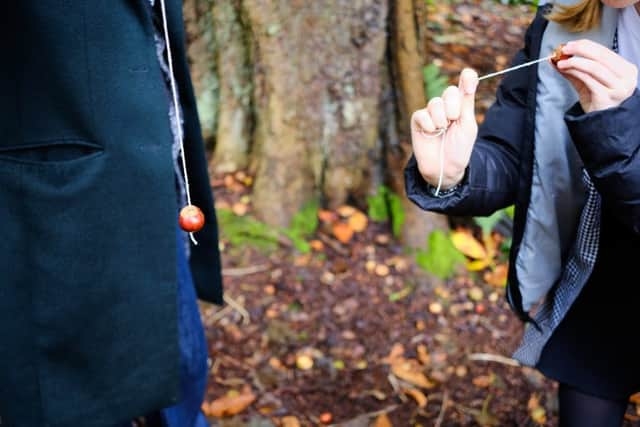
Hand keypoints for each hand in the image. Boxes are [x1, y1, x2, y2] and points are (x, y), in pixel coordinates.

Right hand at [410, 68, 478, 188]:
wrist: (445, 168)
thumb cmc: (459, 147)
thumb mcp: (467, 123)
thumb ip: (466, 100)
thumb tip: (468, 74)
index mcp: (461, 105)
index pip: (465, 82)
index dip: (467, 78)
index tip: (469, 80)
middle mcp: (445, 106)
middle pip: (450, 91)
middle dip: (454, 108)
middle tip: (453, 123)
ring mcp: (431, 112)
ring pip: (435, 103)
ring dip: (442, 119)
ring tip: (442, 131)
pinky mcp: (418, 120)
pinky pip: (423, 114)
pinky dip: (429, 125)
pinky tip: (431, 134)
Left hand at [555, 39, 637, 112]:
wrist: (603, 123)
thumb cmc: (598, 101)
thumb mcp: (587, 82)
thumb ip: (574, 70)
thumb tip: (556, 58)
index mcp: (625, 69)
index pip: (604, 51)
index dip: (586, 45)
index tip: (570, 44)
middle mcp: (625, 77)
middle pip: (601, 56)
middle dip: (580, 50)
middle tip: (564, 49)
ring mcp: (618, 87)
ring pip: (595, 67)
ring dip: (575, 62)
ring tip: (561, 62)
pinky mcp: (606, 96)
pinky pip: (588, 79)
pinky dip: (575, 72)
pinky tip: (566, 70)